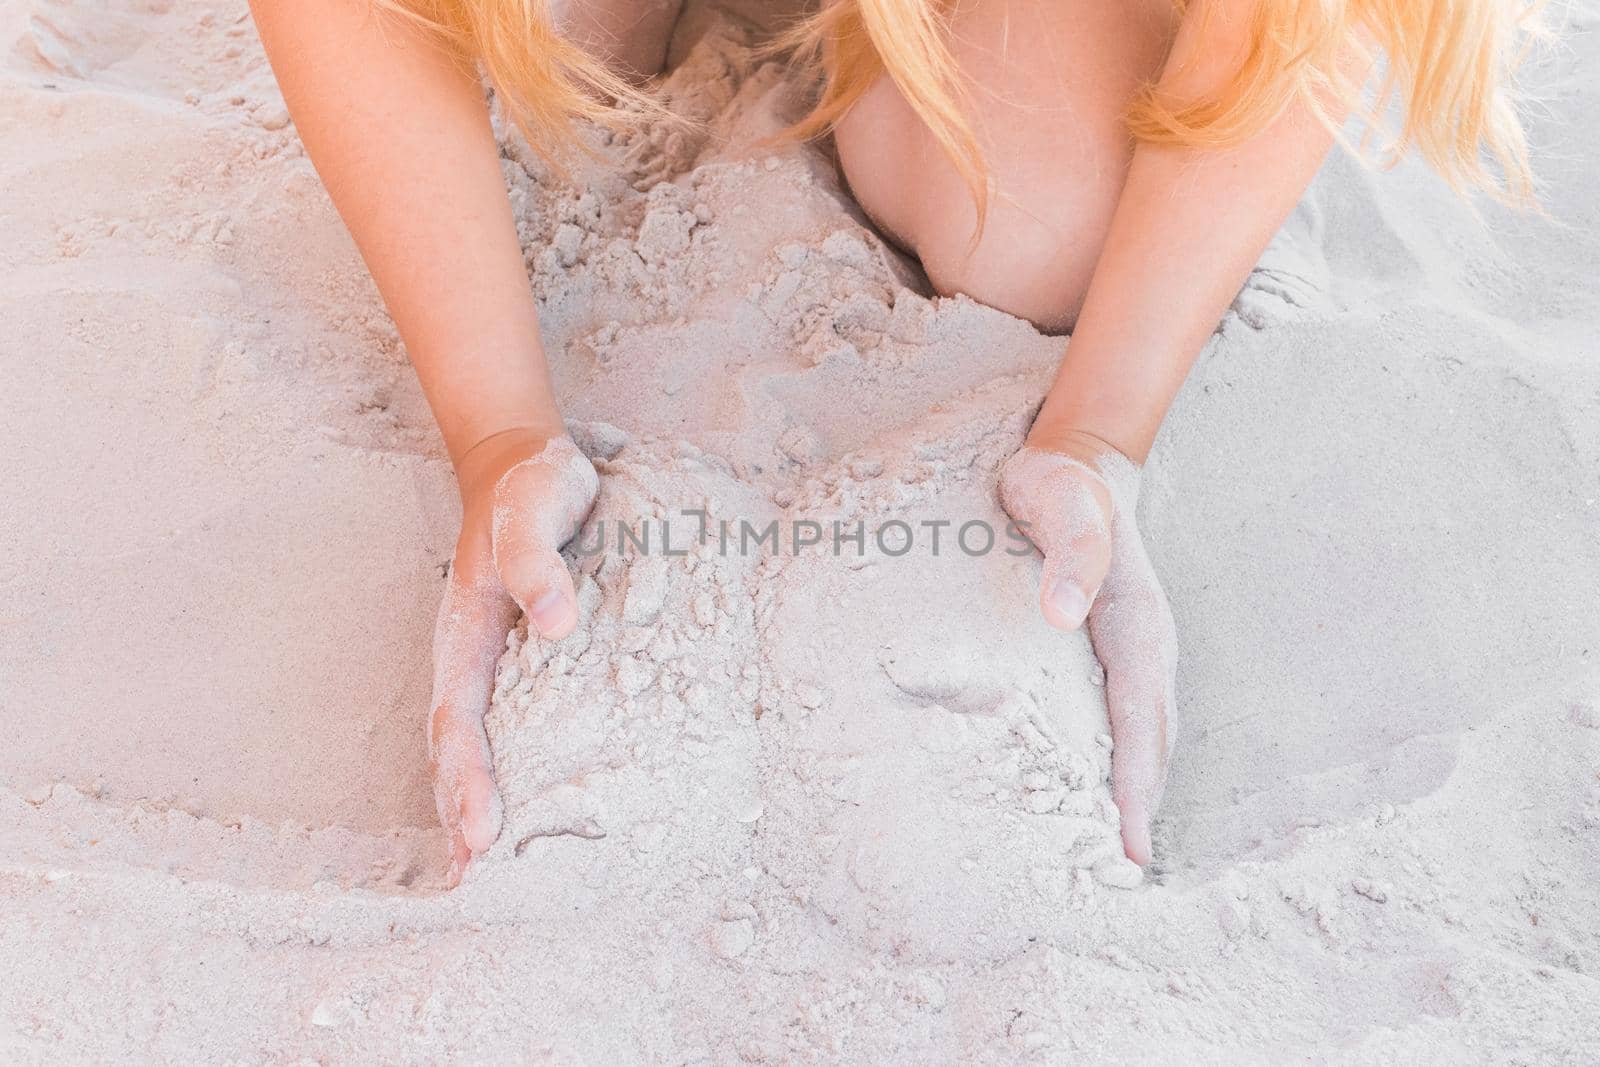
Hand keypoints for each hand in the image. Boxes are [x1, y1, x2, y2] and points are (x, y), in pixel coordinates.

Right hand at [429, 429, 598, 883]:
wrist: (528, 465)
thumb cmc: (533, 486)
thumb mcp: (536, 506)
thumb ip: (540, 561)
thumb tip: (562, 625)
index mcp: (466, 629)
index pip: (460, 716)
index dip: (468, 776)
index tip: (484, 830)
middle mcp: (472, 656)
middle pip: (456, 747)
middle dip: (462, 812)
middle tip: (478, 880)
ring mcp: (496, 663)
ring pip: (480, 744)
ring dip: (476, 803)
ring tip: (487, 874)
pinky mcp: (526, 663)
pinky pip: (514, 724)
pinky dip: (514, 771)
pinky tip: (529, 810)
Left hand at [998, 430, 1176, 864]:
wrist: (1074, 463)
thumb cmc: (1063, 486)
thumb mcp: (1065, 506)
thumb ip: (1070, 554)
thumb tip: (1063, 615)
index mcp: (1140, 628)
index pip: (1140, 724)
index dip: (1133, 788)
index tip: (1128, 849)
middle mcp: (1146, 649)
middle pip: (1148, 745)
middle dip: (1137, 810)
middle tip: (1116, 880)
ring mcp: (1131, 654)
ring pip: (1138, 739)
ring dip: (1128, 794)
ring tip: (1105, 858)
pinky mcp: (1107, 654)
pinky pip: (1116, 721)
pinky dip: (1111, 765)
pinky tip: (1084, 795)